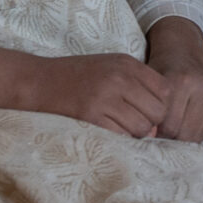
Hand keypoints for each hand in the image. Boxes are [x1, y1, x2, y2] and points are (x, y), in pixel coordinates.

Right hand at [8, 51, 171, 136]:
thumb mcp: (110, 68)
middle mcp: (119, 78)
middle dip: (149, 123)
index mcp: (127, 64)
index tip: (144, 112)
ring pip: (142, 128)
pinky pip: (121, 136)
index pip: (166, 91)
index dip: (160, 106)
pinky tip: (104, 131)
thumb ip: (137, 88)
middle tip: (130, 123)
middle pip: (157, 112)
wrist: (35, 80)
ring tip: (116, 127)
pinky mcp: (90, 116)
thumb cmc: (75, 77)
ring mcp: (105, 97)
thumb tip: (156, 126)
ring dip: (133, 134)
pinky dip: (118, 139)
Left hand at [145, 16, 202, 142]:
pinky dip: (201, 130)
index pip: (168, 127)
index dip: (158, 133)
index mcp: (180, 81)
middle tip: (166, 128)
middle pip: (185, 133)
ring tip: (179, 123)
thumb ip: (149, 112)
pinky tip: (194, 118)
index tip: (154, 129)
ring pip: (198, 135)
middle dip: (172, 136)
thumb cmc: (162, 75)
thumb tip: (152, 137)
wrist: (182, 56)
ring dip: (186, 134)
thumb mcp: (149, 88)